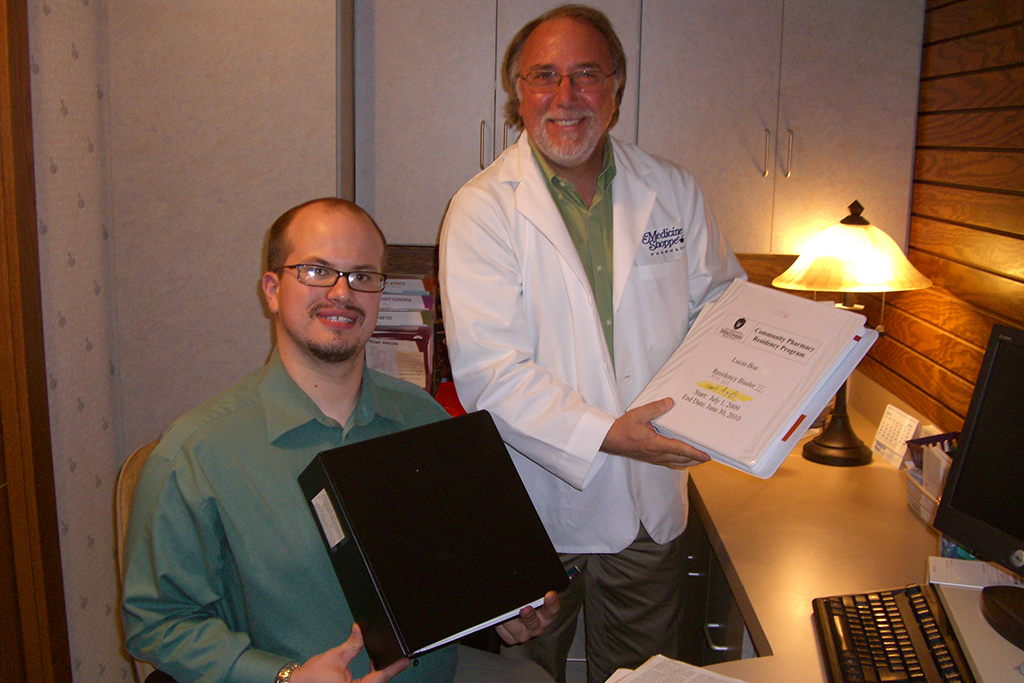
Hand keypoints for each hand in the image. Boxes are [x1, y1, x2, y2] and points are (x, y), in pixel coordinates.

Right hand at [292, 624, 409, 682]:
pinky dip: (372, 676)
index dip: (394, 668)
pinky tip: (374, 665)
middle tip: (401, 657)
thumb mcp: (335, 656)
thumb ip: (352, 644)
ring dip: (380, 673)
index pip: (380, 677)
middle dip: (388, 669)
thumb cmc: (312, 677)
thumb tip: (360, 629)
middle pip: (379, 682)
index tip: (406, 660)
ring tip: (389, 659)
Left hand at [495, 591, 559, 644]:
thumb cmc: (526, 597)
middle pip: (534, 622)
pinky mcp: (512, 638)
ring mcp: (525, 633)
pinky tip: (497, 618)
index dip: (552, 602)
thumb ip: (531, 585)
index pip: (552, 609)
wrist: (516, 609)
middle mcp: (537, 625)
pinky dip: (500, 626)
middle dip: (529, 616)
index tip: (549, 594)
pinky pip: (505, 634)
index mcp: (547, 614)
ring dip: (511, 622)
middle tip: (525, 608)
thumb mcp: (531, 591)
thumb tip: (521, 572)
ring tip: (506, 614)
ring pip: (518, 630)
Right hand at [601, 398, 708, 468]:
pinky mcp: (651, 459)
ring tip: (699, 458)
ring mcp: (654, 458)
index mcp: (655, 444)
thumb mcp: (638, 414)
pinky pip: (669, 463)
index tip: (706, 456)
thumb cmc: (622, 429)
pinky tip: (683, 459)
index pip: (680, 450)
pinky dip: (680, 462)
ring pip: (676, 463)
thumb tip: (669, 402)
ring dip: (689, 462)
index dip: (695, 453)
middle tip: (708, 457)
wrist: (609, 440)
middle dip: (696, 460)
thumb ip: (655, 408)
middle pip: (682, 460)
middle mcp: (656, 454)